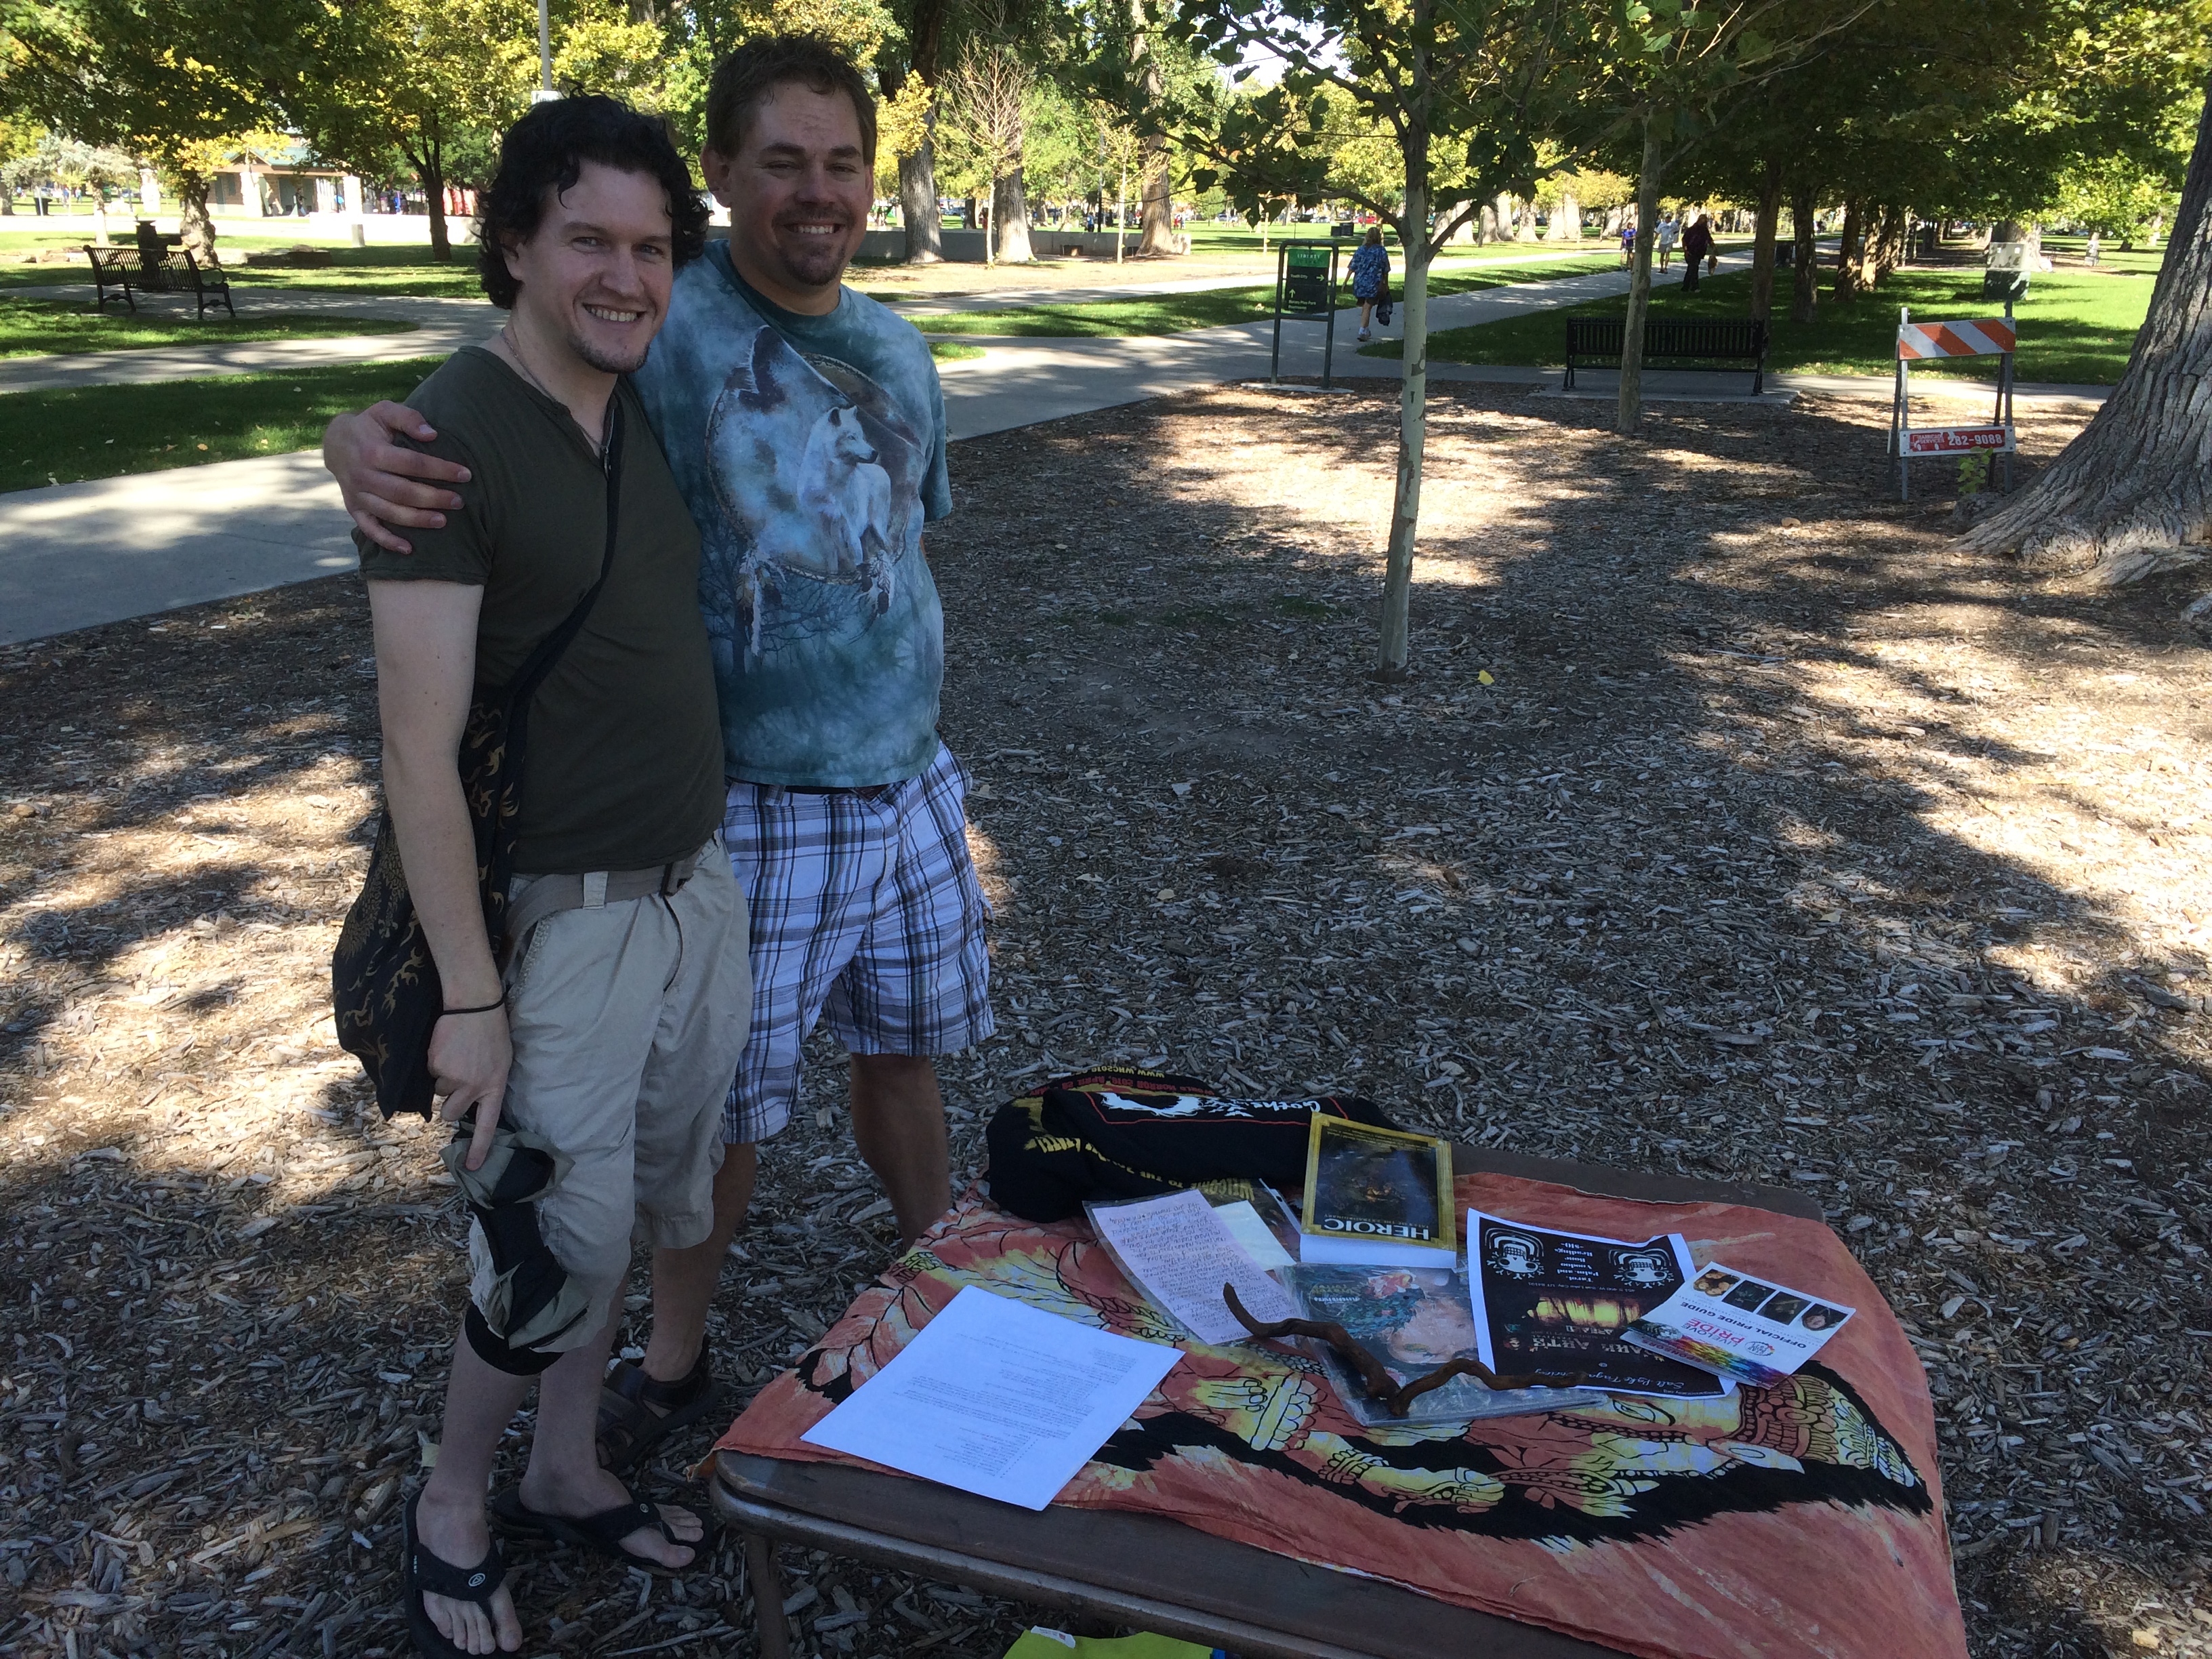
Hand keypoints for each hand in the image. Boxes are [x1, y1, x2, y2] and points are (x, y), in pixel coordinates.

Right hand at [324, 401, 471, 554]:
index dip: (440, 469)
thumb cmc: (369, 427)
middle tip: (458, 502)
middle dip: (434, 498)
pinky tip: (408, 549)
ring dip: (417, 520)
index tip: (465, 474)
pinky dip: (387, 541)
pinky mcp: (354, 509)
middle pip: (403, 492)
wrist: (335, 443)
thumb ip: (408, 418)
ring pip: (389, 513)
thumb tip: (432, 433)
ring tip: (443, 521)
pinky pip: (369, 529)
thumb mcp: (384, 411)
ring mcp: (357, 495)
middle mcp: (363, 475)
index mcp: (372, 451)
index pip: (412, 463)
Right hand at [430, 1006, 511, 1169]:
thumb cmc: (492, 1033)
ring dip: (443, 1078)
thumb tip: (474, 1102)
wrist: (475, 1006)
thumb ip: (488, 1084)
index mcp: (495, 1086)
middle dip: (449, 1103)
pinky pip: (430, 1073)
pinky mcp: (436, 1065)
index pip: (488, 1124)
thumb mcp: (501, 1062)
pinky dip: (436, 1063)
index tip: (471, 1167)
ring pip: (439, 1091)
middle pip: (451, 1113)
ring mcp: (453, 1077)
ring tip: (456, 1056)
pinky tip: (447, 1047)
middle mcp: (474, 1086)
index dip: (479, 1147)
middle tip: (456, 1081)